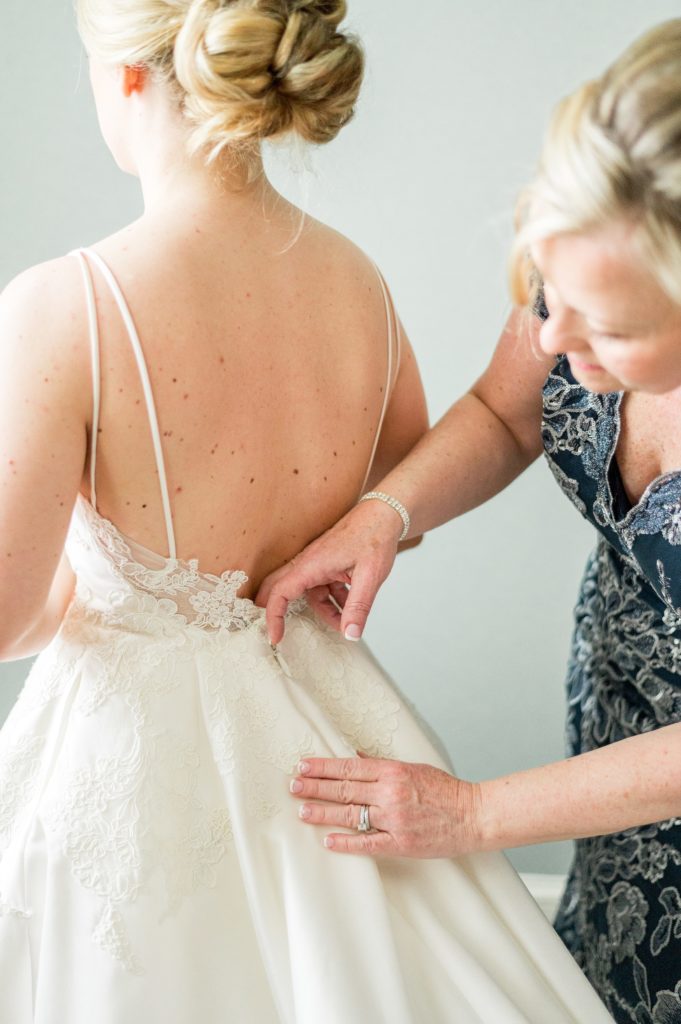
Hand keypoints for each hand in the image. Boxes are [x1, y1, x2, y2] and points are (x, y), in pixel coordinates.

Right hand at [255, 500, 403, 644]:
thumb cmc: (375, 537)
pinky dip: (334, 599)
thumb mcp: (369, 577)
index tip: (275, 638)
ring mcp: (318, 563)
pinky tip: (351, 605)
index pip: (280, 592)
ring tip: (345, 623)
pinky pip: (323, 587)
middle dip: (280, 612)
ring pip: (310, 593)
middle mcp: (309, 563)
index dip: (273, 616)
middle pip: (282, 589)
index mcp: (312, 564)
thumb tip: (350, 634)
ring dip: (324, 610)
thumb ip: (358, 607)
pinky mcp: (328, 563)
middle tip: (280, 634)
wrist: (384, 514)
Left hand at [289, 754, 482, 858]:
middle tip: (293, 786)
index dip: (322, 767)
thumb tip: (353, 759)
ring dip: (322, 812)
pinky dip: (345, 842)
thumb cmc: (445, 791)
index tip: (302, 766)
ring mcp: (394, 819)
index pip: (348, 767)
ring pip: (350, 814)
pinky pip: (367, 843)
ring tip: (302, 810)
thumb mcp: (413, 768)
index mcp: (393, 771)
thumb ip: (382, 766)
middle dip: (315, 787)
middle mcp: (390, 793)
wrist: (474, 815)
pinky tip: (328, 841)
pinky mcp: (401, 843)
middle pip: (344, 789)